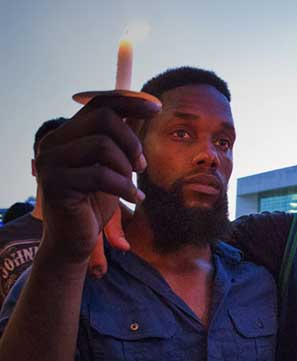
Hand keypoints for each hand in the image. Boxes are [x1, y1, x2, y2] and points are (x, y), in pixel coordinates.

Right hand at [36, 95, 158, 264]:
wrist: (74, 242)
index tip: (157, 108)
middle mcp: (52, 143)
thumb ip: (122, 138)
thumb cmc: (94, 202)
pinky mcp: (55, 184)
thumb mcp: (112, 165)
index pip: (99, 103)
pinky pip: (100, 174)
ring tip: (131, 184)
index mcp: (66, 135)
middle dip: (131, 141)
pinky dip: (124, 187)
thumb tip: (144, 107)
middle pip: (103, 118)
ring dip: (126, 166)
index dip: (130, 101)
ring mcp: (49, 162)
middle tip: (141, 166)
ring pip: (102, 144)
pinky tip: (133, 198)